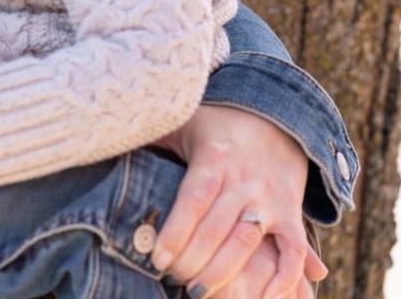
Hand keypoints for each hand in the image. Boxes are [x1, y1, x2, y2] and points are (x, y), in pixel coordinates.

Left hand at [151, 105, 328, 297]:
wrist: (275, 119)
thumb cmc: (215, 126)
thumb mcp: (182, 122)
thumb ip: (151, 135)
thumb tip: (107, 135)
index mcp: (214, 158)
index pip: (194, 199)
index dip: (176, 232)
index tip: (157, 259)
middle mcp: (244, 180)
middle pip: (217, 227)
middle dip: (193, 260)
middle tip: (173, 280)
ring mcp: (270, 198)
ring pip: (248, 241)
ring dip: (225, 273)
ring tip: (199, 292)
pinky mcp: (291, 213)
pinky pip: (293, 250)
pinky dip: (283, 278)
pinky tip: (263, 298)